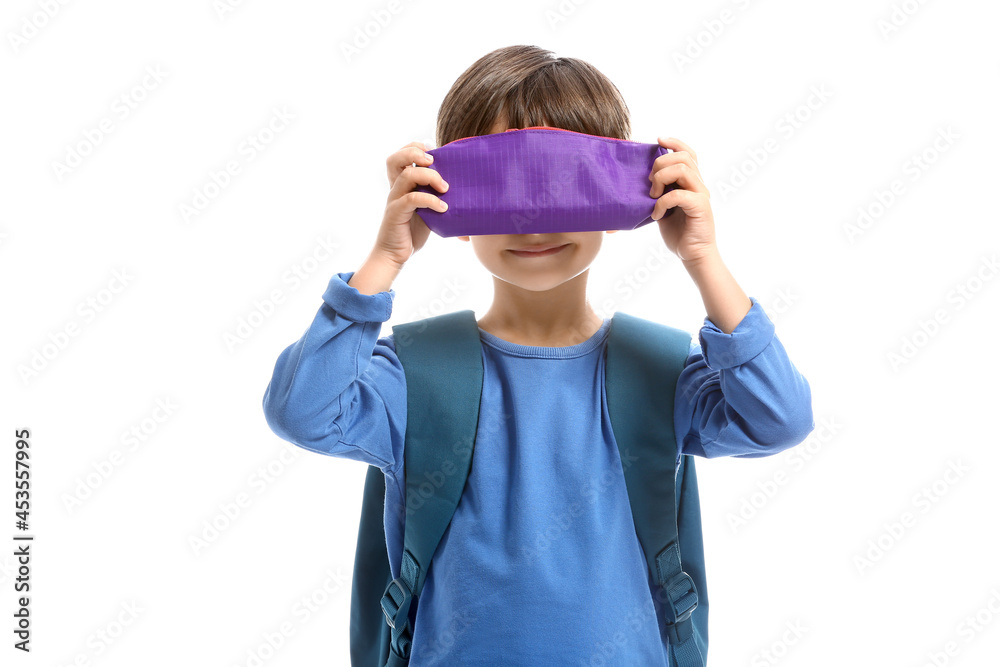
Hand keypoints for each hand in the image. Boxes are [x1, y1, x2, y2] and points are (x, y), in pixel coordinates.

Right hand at [375, 142, 449, 266]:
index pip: (402, 156)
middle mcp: (395, 188)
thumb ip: (439, 200)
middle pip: (396, 158)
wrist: (394, 255)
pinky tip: (443, 208)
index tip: (435, 152)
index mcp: (402, 184)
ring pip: (407, 175)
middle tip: (434, 161)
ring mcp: (394, 199)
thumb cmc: (411, 233)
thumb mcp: (428, 212)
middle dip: (415, 153)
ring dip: (429, 176)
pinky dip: (430, 200)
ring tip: (445, 188)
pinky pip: (412, 198)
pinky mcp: (395, 213)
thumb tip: (470, 204)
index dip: (415, 147)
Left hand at [648, 137, 716, 263]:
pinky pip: (679, 194)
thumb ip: (656, 193)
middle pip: (683, 157)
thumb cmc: (678, 232)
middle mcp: (698, 185)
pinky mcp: (700, 207)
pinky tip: (656, 215)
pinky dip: (662, 203)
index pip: (687, 153)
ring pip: (683, 169)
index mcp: (691, 182)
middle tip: (650, 184)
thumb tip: (632, 185)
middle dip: (660, 164)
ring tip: (652, 197)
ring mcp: (701, 195)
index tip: (658, 140)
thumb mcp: (662, 208)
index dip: (674, 142)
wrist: (692, 254)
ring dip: (661, 179)